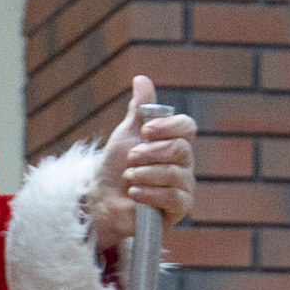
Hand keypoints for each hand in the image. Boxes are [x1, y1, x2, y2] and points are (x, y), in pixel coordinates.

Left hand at [85, 75, 195, 241]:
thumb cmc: (116, 167)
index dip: (167, 127)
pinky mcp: (179, 210)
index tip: (144, 131)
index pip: (187, 127)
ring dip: (145, 174)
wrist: (103, 200)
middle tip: (130, 159)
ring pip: (174, 174)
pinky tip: (134, 193)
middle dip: (150, 153)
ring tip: (128, 178)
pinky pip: (173, 198)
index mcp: (175, 142)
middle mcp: (184, 164)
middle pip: (180, 150)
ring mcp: (184, 187)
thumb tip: (141, 78)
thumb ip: (139, 109)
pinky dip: (150, 193)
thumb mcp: (126, 134)